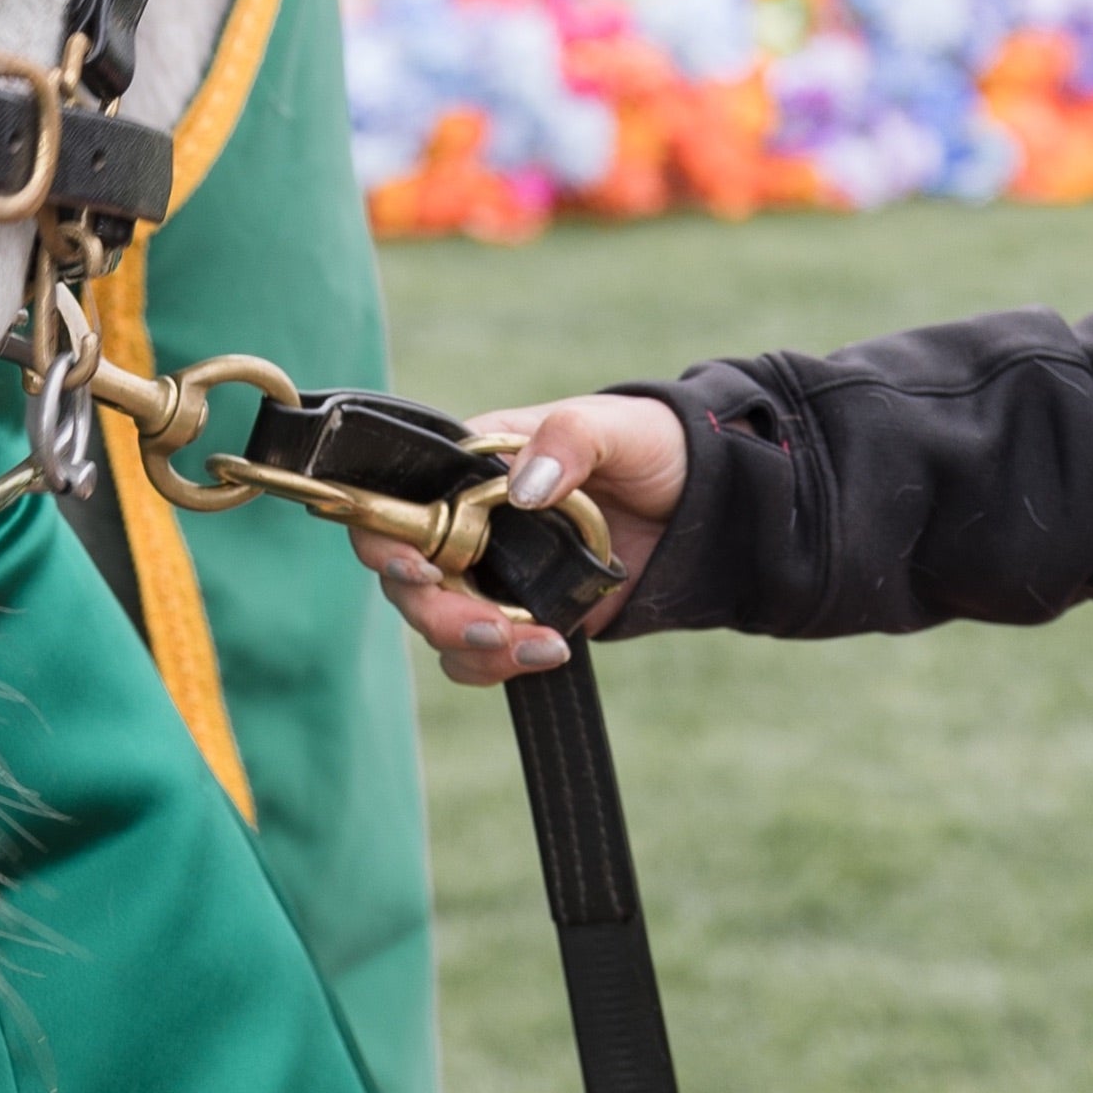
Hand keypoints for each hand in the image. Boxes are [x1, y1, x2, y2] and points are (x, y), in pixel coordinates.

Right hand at [355, 395, 689, 684]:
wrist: (705, 504)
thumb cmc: (650, 445)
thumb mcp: (616, 427)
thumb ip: (568, 440)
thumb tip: (524, 488)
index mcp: (469, 466)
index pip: (393, 500)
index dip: (387, 539)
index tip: (421, 570)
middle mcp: (466, 522)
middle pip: (406, 579)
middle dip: (438, 613)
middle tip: (490, 628)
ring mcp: (491, 573)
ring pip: (439, 624)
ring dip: (474, 647)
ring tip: (538, 646)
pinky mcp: (522, 613)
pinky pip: (482, 654)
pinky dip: (503, 665)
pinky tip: (554, 650)